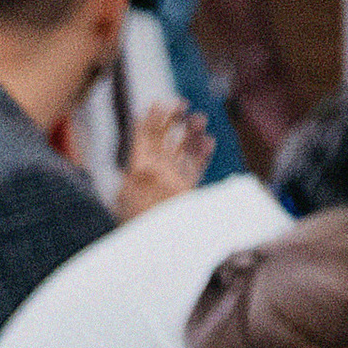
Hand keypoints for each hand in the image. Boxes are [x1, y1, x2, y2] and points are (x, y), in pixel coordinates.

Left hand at [116, 99, 208, 220]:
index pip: (142, 140)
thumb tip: (140, 122)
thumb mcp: (145, 176)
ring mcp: (169, 184)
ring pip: (180, 152)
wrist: (168, 245)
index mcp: (138, 171)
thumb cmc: (154, 213)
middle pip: (162, 142)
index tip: (159, 102)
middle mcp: (153, 176)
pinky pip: (193, 169)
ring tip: (201, 120)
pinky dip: (201, 155)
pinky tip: (208, 142)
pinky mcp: (185, 195)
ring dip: (190, 135)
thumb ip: (144, 148)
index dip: (150, 120)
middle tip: (182, 104)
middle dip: (172, 122)